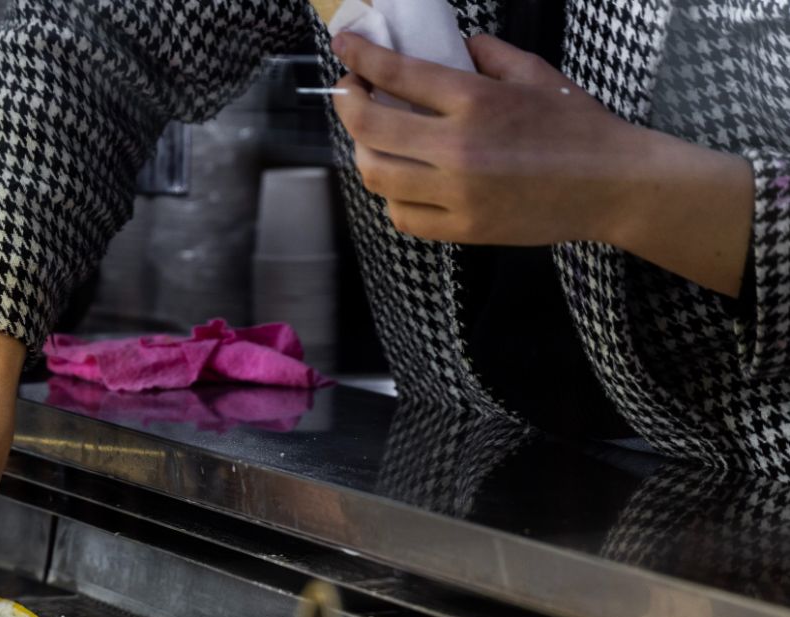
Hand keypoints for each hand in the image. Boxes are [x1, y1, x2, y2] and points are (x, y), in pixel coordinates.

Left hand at [330, 32, 753, 295]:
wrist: (613, 185)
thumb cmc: (578, 125)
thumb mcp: (535, 73)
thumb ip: (488, 54)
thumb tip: (453, 46)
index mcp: (476, 101)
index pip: (396, 74)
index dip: (359, 57)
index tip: (344, 48)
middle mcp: (458, 148)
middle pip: (369, 127)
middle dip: (346, 103)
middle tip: (350, 93)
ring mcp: (457, 194)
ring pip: (376, 175)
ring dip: (364, 152)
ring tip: (372, 138)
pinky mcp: (463, 229)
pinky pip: (403, 216)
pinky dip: (392, 196)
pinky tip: (402, 180)